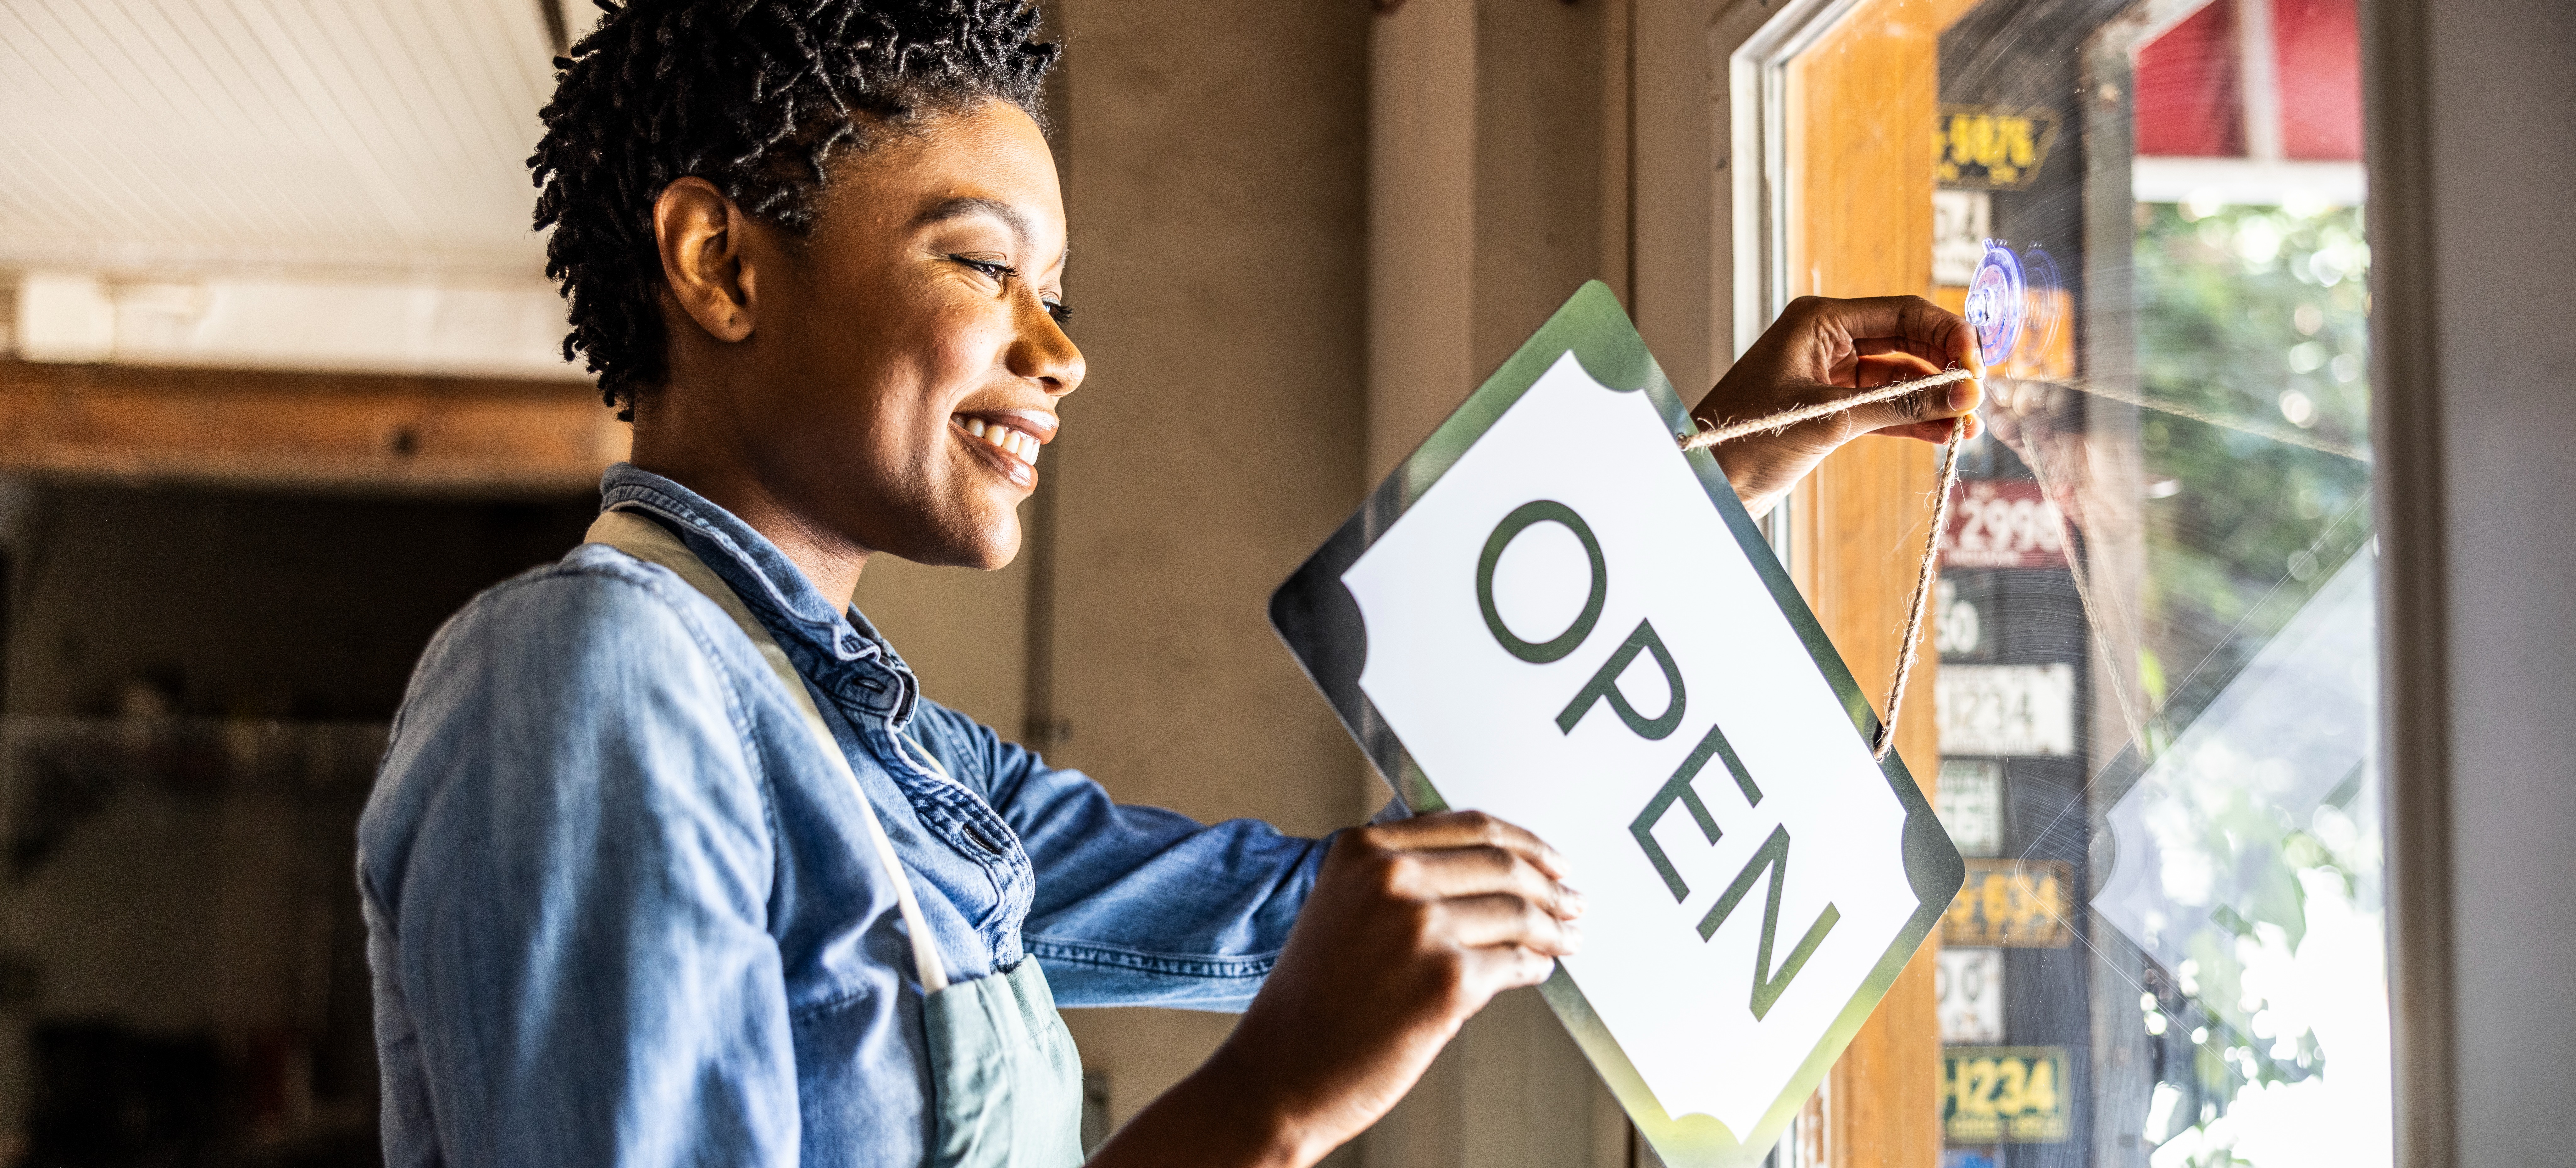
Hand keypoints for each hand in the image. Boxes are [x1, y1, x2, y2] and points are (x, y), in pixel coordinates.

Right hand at [1087, 811, 1582, 1167]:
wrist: (1282, 1071)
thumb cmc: (1313, 1001)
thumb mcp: (1344, 908)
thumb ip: (1403, 877)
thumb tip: (1493, 871)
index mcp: (1364, 850)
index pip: (1469, 825)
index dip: (1524, 842)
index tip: (1550, 860)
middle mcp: (1391, 878)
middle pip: (1503, 863)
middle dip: (1551, 883)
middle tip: (1574, 900)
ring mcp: (1421, 928)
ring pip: (1518, 912)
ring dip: (1554, 928)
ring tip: (1567, 939)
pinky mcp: (1447, 981)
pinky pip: (1516, 964)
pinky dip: (1536, 967)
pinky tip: (1538, 971)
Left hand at [1696, 294, 1985, 516]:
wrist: (1707, 483)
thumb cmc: (1749, 439)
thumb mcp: (1831, 419)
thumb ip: (1900, 405)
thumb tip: (1964, 394)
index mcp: (1820, 321)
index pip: (1903, 313)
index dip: (1947, 335)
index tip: (1978, 367)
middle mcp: (1827, 340)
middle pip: (1907, 342)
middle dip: (1945, 369)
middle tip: (1977, 399)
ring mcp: (1830, 375)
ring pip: (1899, 378)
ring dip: (1934, 399)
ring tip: (1968, 426)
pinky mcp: (1830, 410)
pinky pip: (1884, 407)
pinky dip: (1913, 419)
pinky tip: (1944, 434)